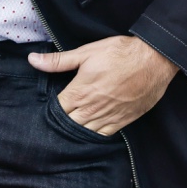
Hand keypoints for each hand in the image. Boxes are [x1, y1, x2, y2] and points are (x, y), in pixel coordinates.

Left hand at [27, 35, 177, 135]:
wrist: (154, 60)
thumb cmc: (119, 53)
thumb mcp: (86, 52)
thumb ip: (58, 61)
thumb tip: (32, 60)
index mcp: (79, 92)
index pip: (57, 110)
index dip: (51, 110)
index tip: (50, 106)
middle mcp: (92, 109)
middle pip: (69, 124)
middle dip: (62, 122)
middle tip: (59, 118)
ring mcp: (108, 117)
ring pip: (85, 133)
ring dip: (77, 130)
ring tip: (72, 126)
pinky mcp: (123, 121)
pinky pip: (104, 135)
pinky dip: (94, 135)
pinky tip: (90, 131)